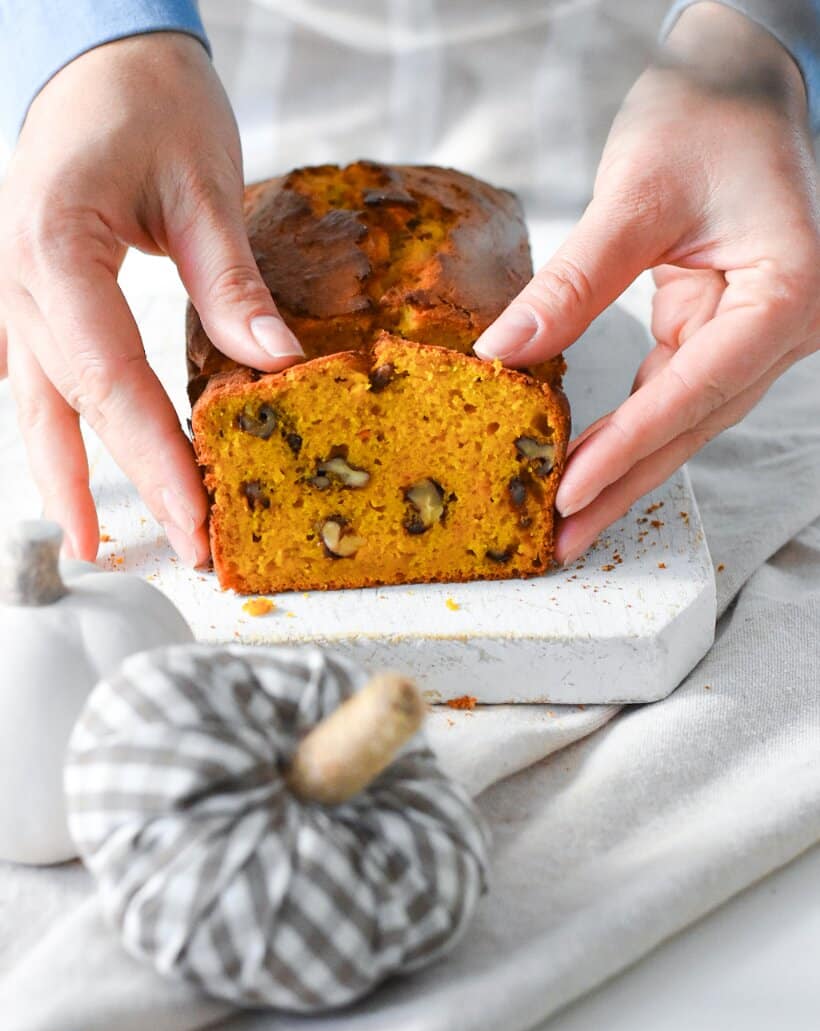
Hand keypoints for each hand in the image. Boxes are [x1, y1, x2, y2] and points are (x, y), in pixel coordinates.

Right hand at [0, 33, 302, 563]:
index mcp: (56, 249)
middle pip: (73, 406)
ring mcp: (16, 291)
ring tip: (95, 544)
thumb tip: (278, 366)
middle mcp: (21, 281)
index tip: (198, 520)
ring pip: (37, 402)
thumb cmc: (146, 101)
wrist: (96, 56)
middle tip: (181, 551)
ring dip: (68, 475)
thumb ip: (232, 279)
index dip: (155, 458)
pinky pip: (37, 377)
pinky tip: (73, 473)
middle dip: (126, 486)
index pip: (110, 379)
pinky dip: (58, 432)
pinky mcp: (33, 296)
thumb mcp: (201, 182)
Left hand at [474, 2, 819, 564]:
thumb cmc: (709, 115)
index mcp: (784, 295)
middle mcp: (779, 329)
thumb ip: (574, 280)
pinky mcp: (716, 332)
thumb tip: (504, 352)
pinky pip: (668, 395)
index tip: (568, 492)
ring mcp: (751, 336)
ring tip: (565, 524)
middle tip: (559, 540)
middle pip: (690, 425)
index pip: (694, 389)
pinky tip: (586, 464)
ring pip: (680, 422)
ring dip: (621, 471)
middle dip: (620, 484)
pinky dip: (626, 431)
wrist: (739, 84)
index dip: (626, 446)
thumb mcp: (636, 191)